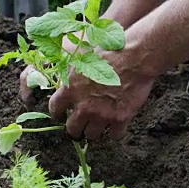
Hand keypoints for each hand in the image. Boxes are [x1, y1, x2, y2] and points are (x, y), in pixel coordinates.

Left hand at [20, 44, 154, 139]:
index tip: (62, 114)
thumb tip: (57, 74)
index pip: (55, 109)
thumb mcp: (80, 56)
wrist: (134, 57)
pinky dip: (116, 132)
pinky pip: (115, 136)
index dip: (58, 113)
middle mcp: (84, 106)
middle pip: (73, 129)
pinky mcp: (120, 118)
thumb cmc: (108, 51)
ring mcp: (102, 114)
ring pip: (92, 136)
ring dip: (94, 131)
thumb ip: (68, 71)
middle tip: (80, 126)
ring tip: (98, 126)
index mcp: (70, 90)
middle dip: (75, 128)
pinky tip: (117, 127)